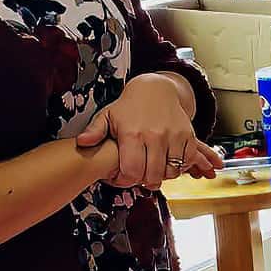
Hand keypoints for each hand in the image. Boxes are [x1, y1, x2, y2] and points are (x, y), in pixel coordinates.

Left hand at [76, 72, 218, 189]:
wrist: (157, 89)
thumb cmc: (130, 107)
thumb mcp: (108, 116)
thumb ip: (95, 131)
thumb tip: (82, 142)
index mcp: (132, 134)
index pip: (131, 171)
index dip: (125, 181)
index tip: (122, 177)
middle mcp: (155, 136)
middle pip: (152, 176)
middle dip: (143, 181)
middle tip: (138, 175)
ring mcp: (174, 136)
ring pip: (171, 172)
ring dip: (161, 176)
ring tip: (151, 169)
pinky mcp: (188, 137)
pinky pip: (186, 163)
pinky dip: (178, 168)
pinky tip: (166, 163)